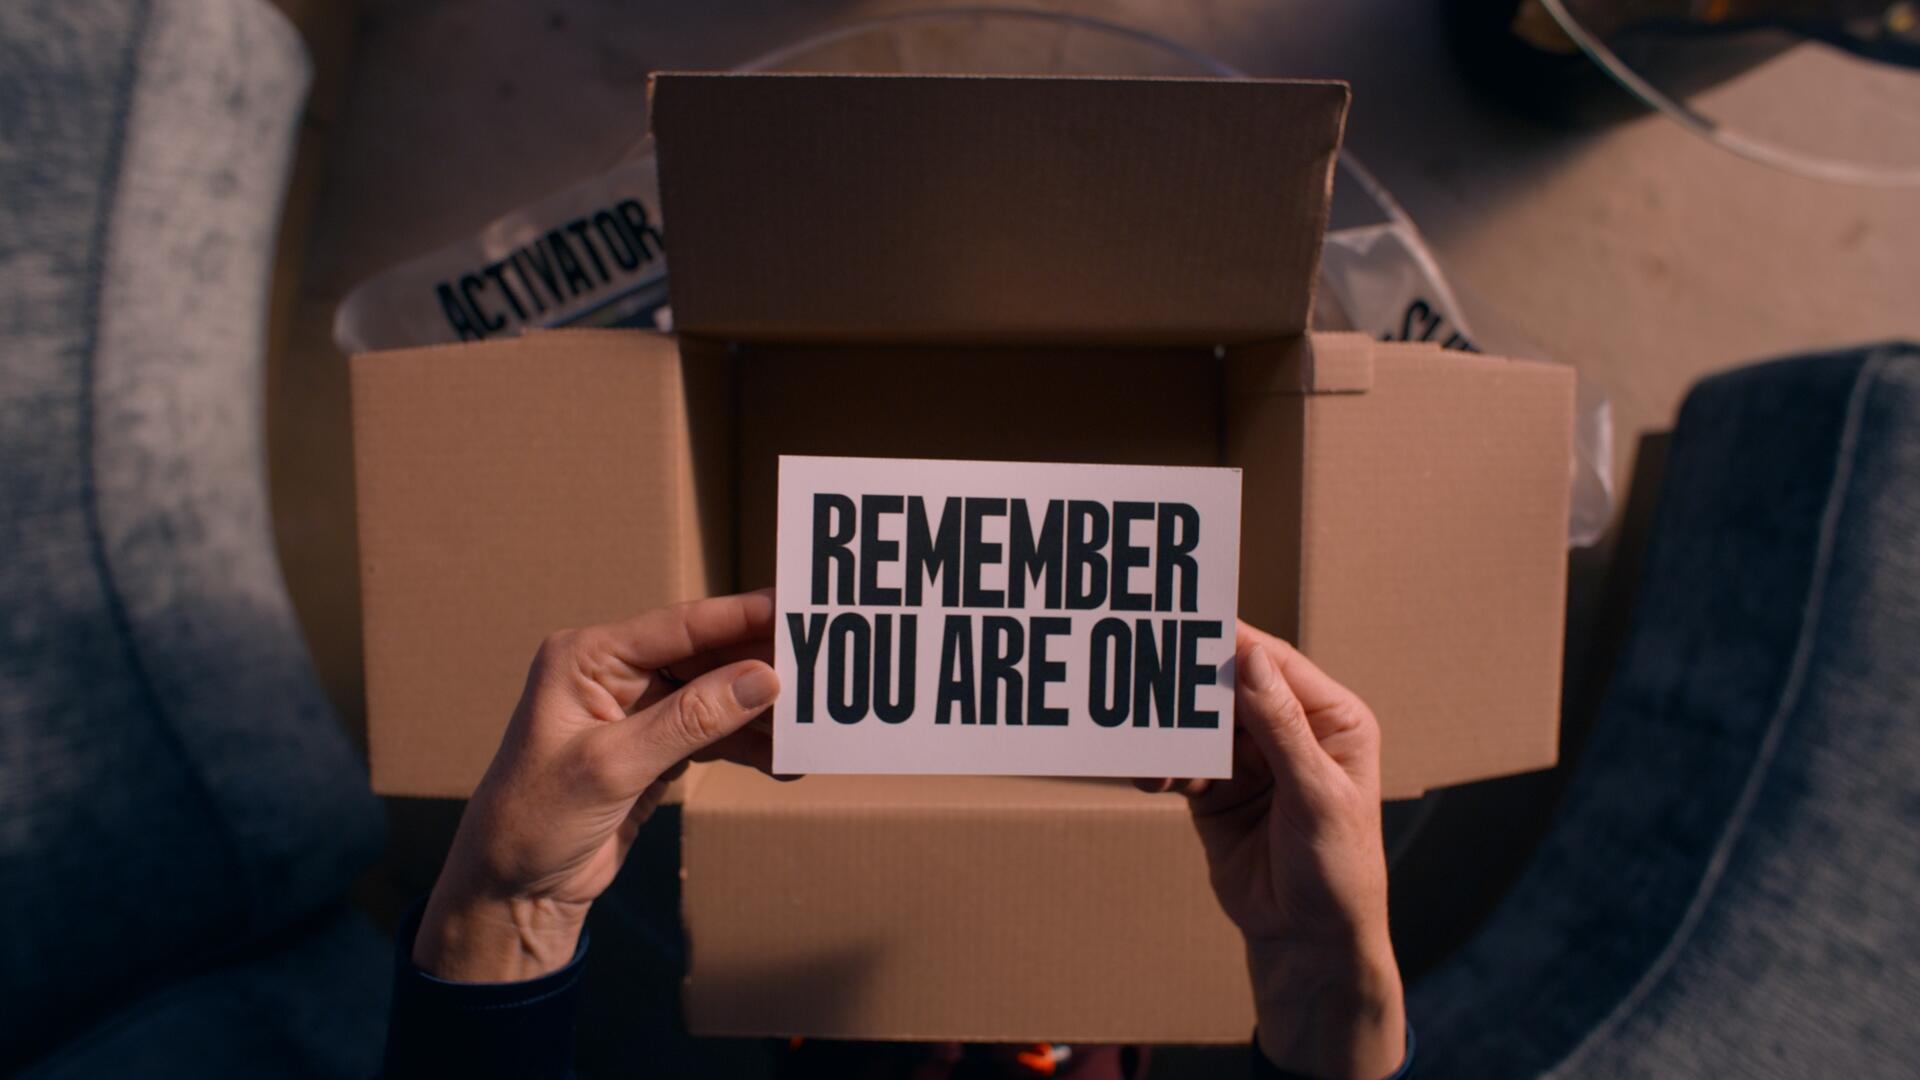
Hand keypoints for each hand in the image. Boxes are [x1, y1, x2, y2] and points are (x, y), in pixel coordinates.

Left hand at [413, 590, 780, 982]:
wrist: (512, 893)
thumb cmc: (534, 821)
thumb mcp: (612, 766)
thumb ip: (691, 719)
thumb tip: (764, 679)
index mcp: (588, 657)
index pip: (681, 626)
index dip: (742, 616)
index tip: (798, 608)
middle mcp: (615, 675)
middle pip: (707, 656)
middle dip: (763, 665)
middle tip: (825, 665)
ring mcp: (637, 712)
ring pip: (717, 697)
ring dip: (762, 713)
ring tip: (813, 723)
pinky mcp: (654, 751)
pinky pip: (714, 735)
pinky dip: (749, 747)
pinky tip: (785, 760)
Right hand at [1139, 622, 1405, 1078]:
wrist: (1308, 940)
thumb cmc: (1337, 870)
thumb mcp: (1316, 795)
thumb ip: (1281, 727)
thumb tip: (1249, 658)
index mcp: (1331, 720)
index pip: (1275, 665)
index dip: (1232, 644)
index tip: (1186, 624)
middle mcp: (1290, 732)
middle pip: (1230, 689)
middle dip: (1190, 684)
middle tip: (1147, 670)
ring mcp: (1250, 761)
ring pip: (1200, 724)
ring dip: (1171, 729)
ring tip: (1143, 732)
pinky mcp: (1217, 791)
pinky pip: (1182, 762)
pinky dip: (1163, 764)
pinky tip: (1152, 776)